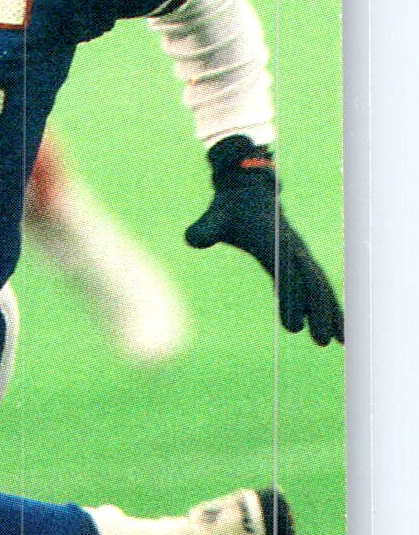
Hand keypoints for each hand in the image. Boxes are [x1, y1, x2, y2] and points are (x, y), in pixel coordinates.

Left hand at [185, 136, 343, 344]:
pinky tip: (338, 330)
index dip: (290, 300)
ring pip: (321, 286)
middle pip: (311, 284)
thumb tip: (193, 239)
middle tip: (319, 342)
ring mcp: (301, 255)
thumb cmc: (229, 209)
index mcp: (274, 242)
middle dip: (318, 313)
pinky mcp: (303, 261)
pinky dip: (331, 306)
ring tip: (340, 342)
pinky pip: (320, 286)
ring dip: (331, 313)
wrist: (249, 191)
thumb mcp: (214, 217)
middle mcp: (293, 249)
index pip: (285, 275)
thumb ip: (204, 230)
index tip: (292, 328)